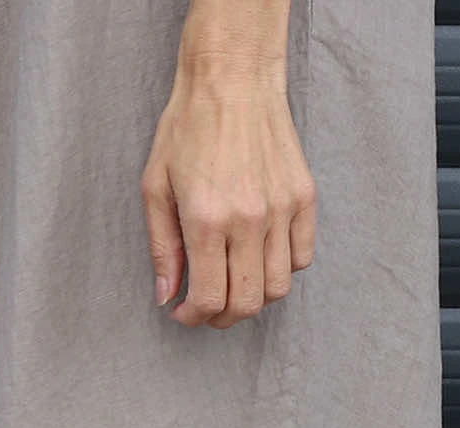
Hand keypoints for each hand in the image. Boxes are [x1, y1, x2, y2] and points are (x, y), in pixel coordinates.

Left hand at [141, 59, 315, 328]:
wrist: (232, 77)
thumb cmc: (188, 127)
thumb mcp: (156, 185)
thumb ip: (162, 247)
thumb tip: (167, 296)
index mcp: (206, 219)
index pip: (210, 298)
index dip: (195, 317)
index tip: (185, 313)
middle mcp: (248, 220)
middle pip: (246, 302)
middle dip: (223, 317)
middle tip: (209, 309)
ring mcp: (281, 210)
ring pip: (277, 288)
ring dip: (254, 297)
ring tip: (235, 284)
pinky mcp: (304, 199)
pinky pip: (301, 258)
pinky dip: (282, 268)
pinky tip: (260, 256)